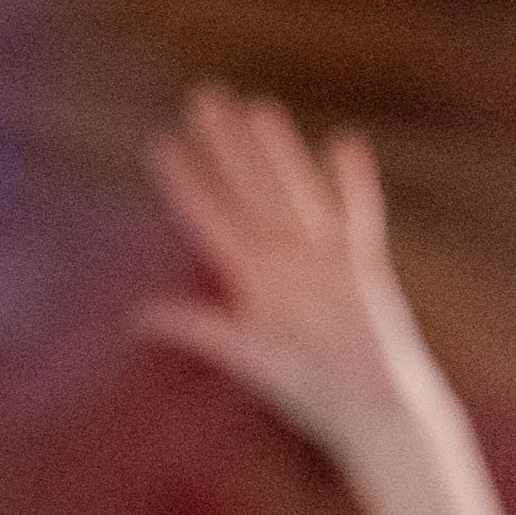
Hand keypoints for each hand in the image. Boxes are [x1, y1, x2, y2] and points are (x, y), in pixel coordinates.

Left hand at [137, 86, 430, 455]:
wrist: (376, 415)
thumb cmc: (313, 395)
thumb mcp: (248, 358)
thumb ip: (199, 328)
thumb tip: (139, 317)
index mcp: (254, 282)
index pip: (211, 219)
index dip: (187, 183)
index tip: (162, 144)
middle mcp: (285, 263)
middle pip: (249, 193)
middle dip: (226, 148)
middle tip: (203, 99)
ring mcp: (324, 263)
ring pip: (295, 194)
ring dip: (277, 154)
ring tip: (258, 109)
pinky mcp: (363, 271)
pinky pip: (358, 219)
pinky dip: (354, 184)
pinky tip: (345, 145)